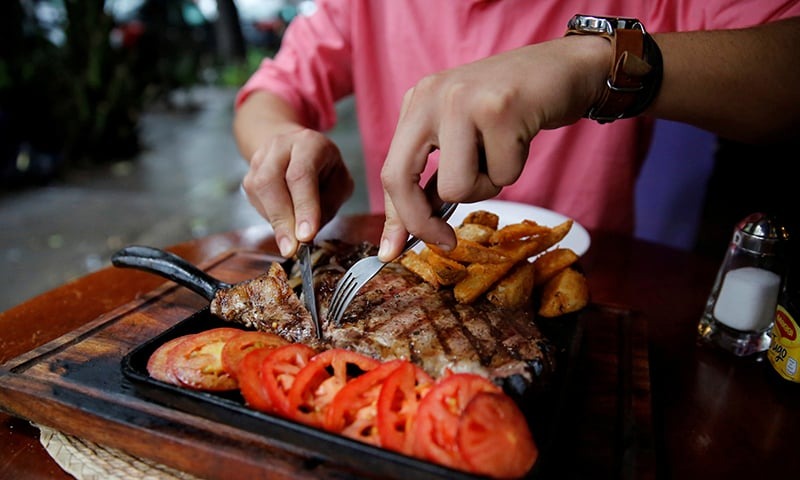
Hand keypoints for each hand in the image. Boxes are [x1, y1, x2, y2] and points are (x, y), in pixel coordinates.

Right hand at [242, 126, 352, 257]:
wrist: (297, 150)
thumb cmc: (325, 170)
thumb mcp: (339, 183)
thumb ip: (327, 205)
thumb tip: (306, 235)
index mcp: (309, 143)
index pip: (302, 175)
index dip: (303, 207)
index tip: (306, 235)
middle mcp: (280, 146)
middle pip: (272, 182)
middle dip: (283, 220)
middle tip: (292, 248)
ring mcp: (261, 159)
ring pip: (259, 191)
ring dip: (274, 221)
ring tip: (290, 242)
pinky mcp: (249, 176)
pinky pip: (255, 201)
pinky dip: (270, 218)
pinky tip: (284, 223)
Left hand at [378, 35, 607, 260]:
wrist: (563, 69)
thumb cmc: (511, 110)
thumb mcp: (460, 136)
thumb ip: (434, 176)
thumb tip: (408, 232)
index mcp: (417, 102)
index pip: (391, 171)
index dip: (395, 217)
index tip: (394, 252)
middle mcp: (432, 96)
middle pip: (402, 179)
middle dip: (423, 222)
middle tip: (447, 242)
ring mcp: (464, 100)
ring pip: (457, 187)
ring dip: (486, 186)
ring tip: (501, 154)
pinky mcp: (501, 109)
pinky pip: (502, 175)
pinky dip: (515, 168)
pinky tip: (521, 138)